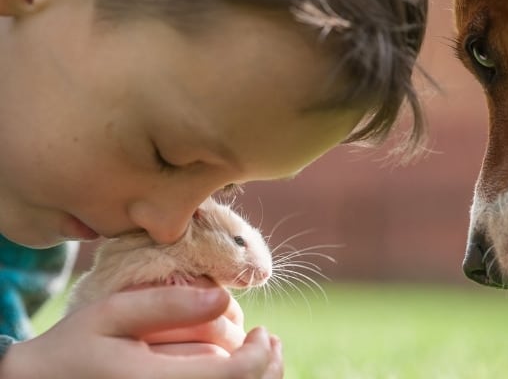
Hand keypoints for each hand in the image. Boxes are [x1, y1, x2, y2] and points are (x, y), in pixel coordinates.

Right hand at [0, 286, 282, 378]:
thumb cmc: (74, 348)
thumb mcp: (112, 315)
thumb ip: (167, 304)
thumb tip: (223, 298)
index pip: (231, 376)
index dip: (260, 355)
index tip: (264, 331)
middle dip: (266, 367)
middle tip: (273, 342)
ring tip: (266, 358)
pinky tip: (238, 375)